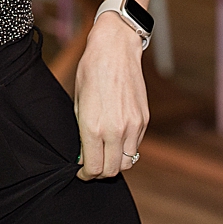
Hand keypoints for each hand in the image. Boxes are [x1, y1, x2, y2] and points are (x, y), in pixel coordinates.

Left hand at [74, 13, 148, 179]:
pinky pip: (136, 145)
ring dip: (116, 163)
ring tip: (106, 154)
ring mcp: (133, 126)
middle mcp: (115, 130)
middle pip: (112, 170)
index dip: (86, 174)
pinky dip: (126, 148)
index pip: (93, 168)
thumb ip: (82, 131)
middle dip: (100, 173)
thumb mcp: (78, 102)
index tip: (82, 172)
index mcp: (94, 127)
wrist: (115, 49)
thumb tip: (84, 152)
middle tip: (93, 166)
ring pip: (128, 162)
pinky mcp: (144, 119)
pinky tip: (117, 138)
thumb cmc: (91, 71)